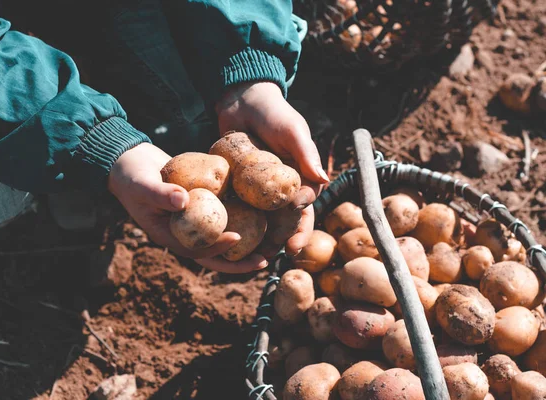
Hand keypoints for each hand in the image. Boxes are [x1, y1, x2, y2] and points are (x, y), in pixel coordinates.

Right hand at [108, 142, 267, 272]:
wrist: (130, 160)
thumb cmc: (131, 175)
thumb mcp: (143, 184)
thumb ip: (161, 193)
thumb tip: (184, 200)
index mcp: (169, 235)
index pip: (197, 250)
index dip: (217, 248)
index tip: (237, 238)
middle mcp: (184, 232)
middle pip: (215, 253)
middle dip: (240, 260)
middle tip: (265, 260)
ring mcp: (194, 220)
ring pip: (222, 235)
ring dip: (246, 242)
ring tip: (271, 242)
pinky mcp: (202, 204)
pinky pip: (222, 214)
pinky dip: (240, 215)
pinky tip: (261, 211)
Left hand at [216, 82, 328, 254]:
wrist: (243, 100)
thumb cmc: (273, 113)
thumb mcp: (292, 131)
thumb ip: (306, 154)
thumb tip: (323, 181)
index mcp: (301, 177)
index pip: (304, 209)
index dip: (301, 229)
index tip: (292, 245)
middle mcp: (282, 187)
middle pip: (284, 220)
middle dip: (279, 242)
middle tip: (269, 259)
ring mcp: (260, 188)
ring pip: (262, 219)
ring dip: (258, 239)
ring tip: (250, 258)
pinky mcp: (240, 185)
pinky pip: (240, 207)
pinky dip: (237, 222)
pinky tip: (228, 238)